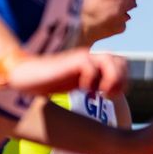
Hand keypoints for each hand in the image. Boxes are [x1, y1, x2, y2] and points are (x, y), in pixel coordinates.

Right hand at [4, 48, 129, 98]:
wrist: (28, 76)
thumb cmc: (52, 81)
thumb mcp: (79, 85)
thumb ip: (95, 84)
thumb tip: (112, 95)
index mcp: (95, 62)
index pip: (123, 64)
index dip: (124, 80)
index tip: (110, 96)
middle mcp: (91, 57)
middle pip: (122, 61)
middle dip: (121, 80)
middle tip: (107, 95)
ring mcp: (82, 57)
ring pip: (110, 59)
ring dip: (110, 78)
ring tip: (100, 92)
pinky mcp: (71, 60)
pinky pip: (89, 65)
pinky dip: (90, 78)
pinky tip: (83, 89)